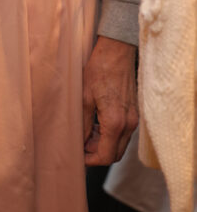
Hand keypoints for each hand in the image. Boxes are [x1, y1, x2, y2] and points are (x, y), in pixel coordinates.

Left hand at [82, 35, 137, 165]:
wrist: (116, 51)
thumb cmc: (99, 70)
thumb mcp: (84, 97)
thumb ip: (84, 123)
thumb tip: (80, 141)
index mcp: (115, 122)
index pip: (106, 155)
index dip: (91, 160)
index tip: (78, 156)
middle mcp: (128, 123)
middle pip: (114, 154)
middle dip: (97, 153)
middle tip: (80, 144)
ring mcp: (133, 118)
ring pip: (119, 144)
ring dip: (103, 144)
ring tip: (86, 132)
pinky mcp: (134, 112)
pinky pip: (123, 132)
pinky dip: (110, 134)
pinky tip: (97, 123)